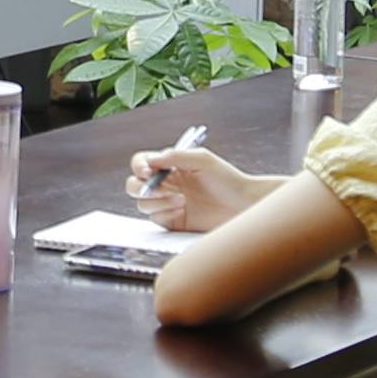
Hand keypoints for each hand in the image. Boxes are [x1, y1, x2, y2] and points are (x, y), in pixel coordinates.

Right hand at [127, 143, 272, 230]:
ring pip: (142, 203)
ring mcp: (166, 203)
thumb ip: (175, 156)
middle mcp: (164, 184)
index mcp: (169, 165)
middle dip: (142, 187)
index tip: (148, 171)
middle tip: (161, 190)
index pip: (141, 162)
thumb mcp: (202, 159)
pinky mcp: (171, 221)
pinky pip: (155, 218)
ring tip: (181, 200)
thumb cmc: (226, 178)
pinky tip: (182, 210)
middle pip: (133, 185)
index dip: (139, 166)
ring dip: (158, 202)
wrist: (243, 204)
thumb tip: (151, 160)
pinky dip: (165, 213)